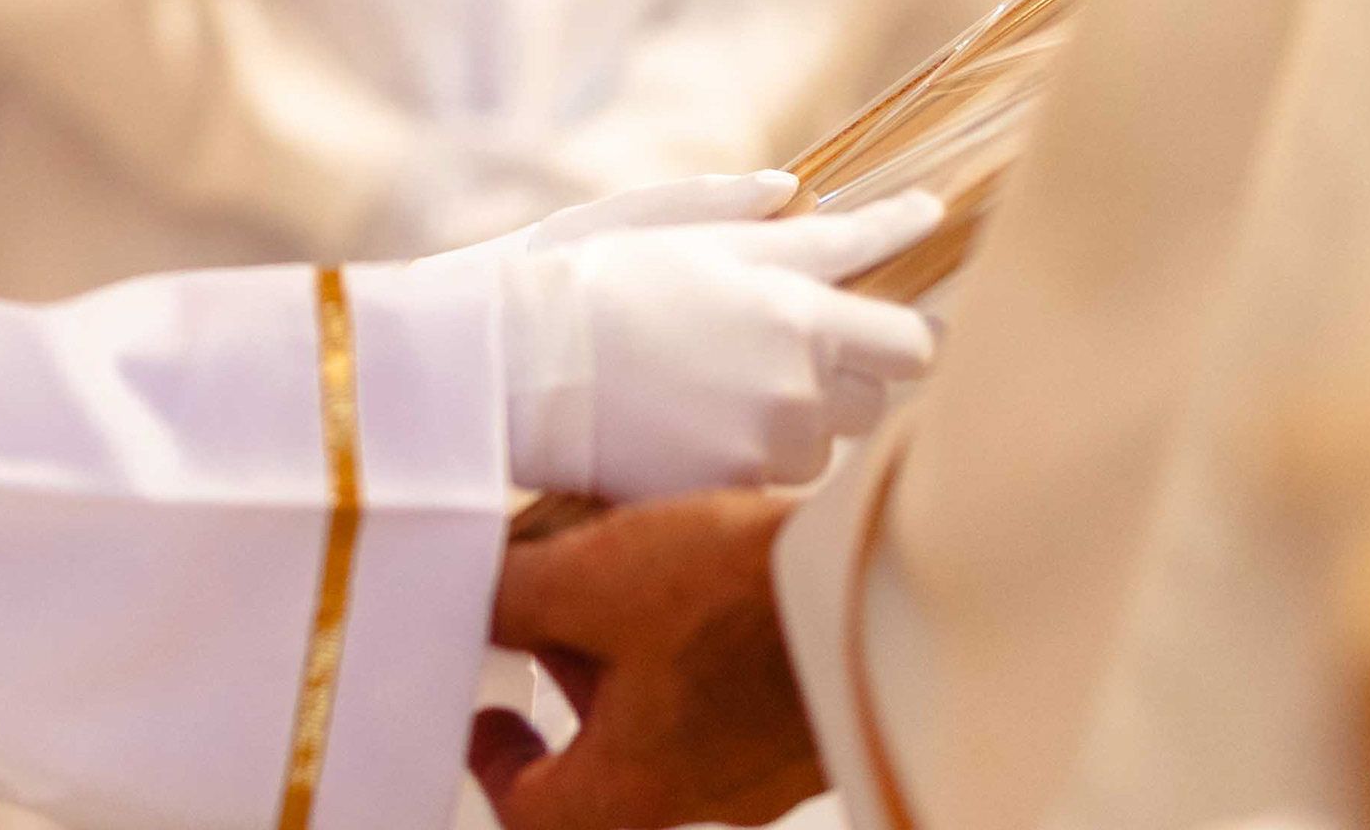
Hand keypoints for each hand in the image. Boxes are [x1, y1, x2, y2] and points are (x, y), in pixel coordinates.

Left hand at [471, 490, 813, 829]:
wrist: (894, 579)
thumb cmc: (743, 597)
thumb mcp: (592, 580)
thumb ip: (513, 598)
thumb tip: (474, 602)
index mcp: (640, 786)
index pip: (538, 817)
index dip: (497, 765)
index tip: (488, 713)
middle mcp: (711, 791)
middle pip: (607, 762)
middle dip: (569, 679)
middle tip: (550, 612)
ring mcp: (774, 760)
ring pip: (675, 719)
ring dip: (636, 651)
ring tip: (625, 565)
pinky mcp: (819, 715)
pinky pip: (738, 692)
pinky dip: (702, 640)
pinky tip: (707, 569)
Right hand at [474, 177, 940, 495]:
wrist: (512, 367)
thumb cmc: (580, 277)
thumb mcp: (659, 222)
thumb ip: (739, 209)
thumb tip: (796, 191)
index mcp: (792, 303)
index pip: (898, 305)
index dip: (914, 269)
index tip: (928, 223)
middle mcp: (800, 376)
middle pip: (890, 376)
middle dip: (856, 351)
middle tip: (802, 331)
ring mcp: (772, 439)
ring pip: (837, 431)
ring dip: (809, 408)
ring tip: (731, 383)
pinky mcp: (737, 487)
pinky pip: (785, 474)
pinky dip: (760, 450)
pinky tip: (704, 422)